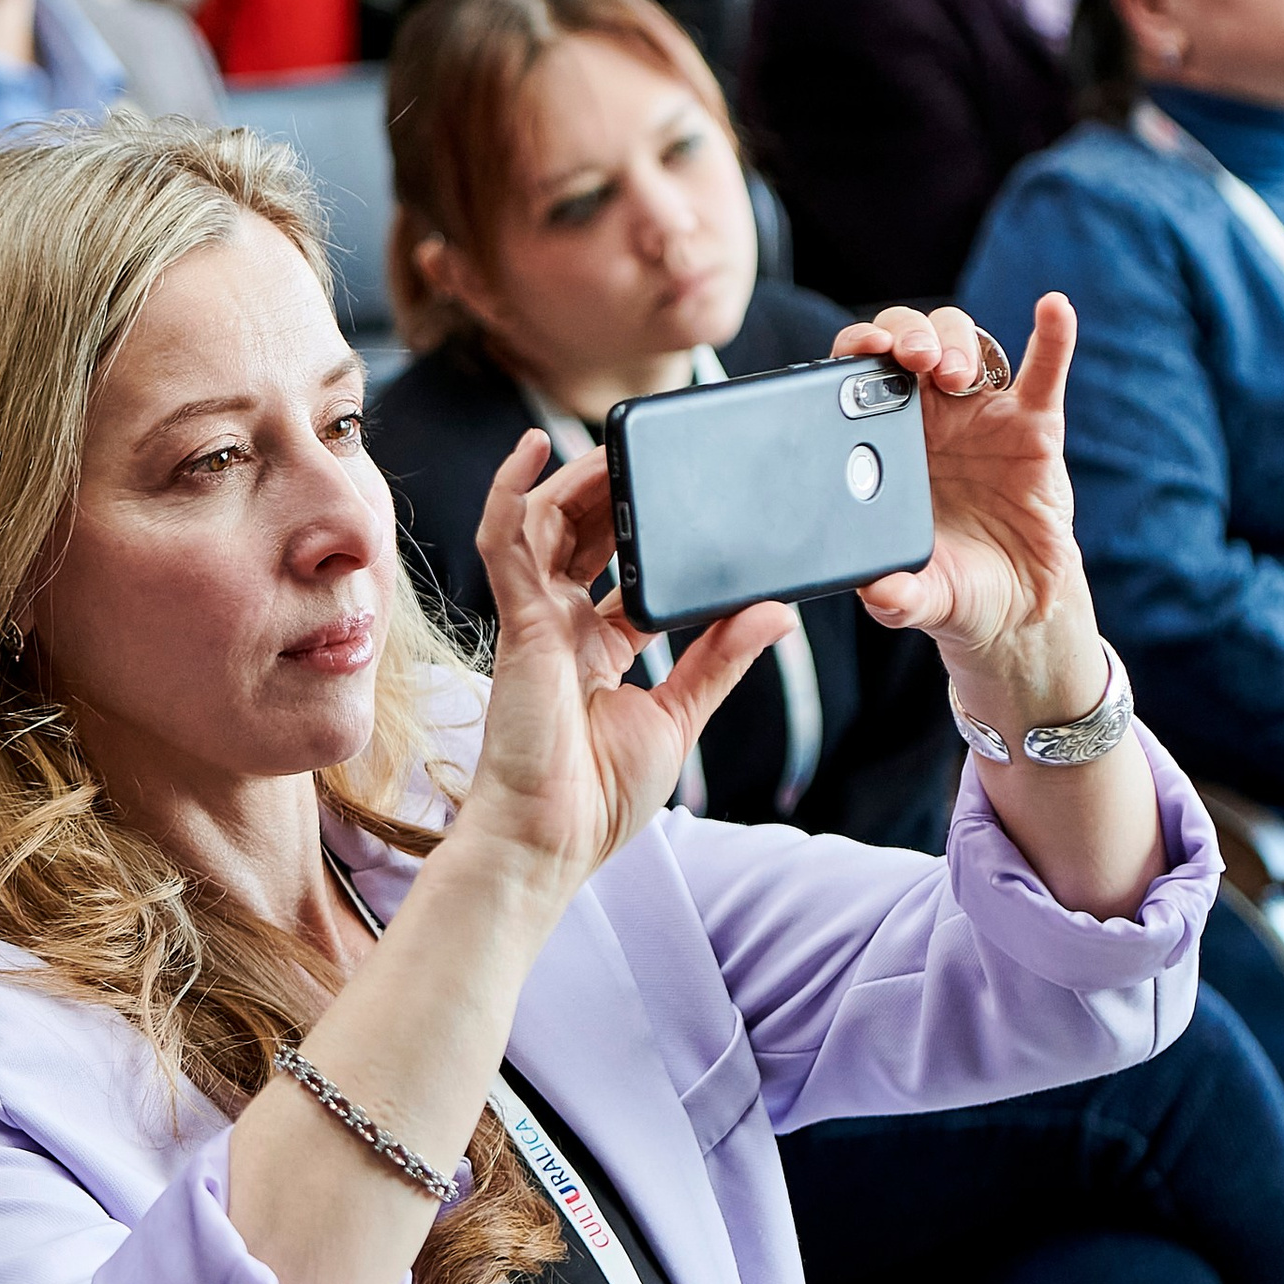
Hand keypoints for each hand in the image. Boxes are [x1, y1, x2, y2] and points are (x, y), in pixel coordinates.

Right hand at [450, 432, 792, 901]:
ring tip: (613, 442)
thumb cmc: (599, 796)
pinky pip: (506, 541)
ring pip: (544, 522)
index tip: (685, 493)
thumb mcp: (680, 715)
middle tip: (652, 449)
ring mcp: (535, 619)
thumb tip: (777, 609)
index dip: (644, 526)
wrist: (551, 841)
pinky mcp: (519, 621)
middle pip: (581, 532)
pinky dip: (512, 490)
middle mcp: (561, 624)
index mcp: (596, 645)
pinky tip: (533, 447)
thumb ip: (722, 658)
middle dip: (611, 488)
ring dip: (576, 478)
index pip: (618, 566)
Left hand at [832, 297, 1104, 723]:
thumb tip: (880, 594)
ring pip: (965, 345)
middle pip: (912, 342)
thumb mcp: (918, 596)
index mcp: (885, 442)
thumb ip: (897, 595)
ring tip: (953, 372)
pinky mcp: (1034, 426)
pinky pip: (1043, 372)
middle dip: (906, 336)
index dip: (858, 350)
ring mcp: (983, 416)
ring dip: (955, 343)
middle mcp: (931, 417)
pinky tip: (1054, 309)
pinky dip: (1052, 338)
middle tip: (909, 361)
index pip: (861, 374)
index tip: (861, 355)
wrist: (1015, 606)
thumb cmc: (953, 588)